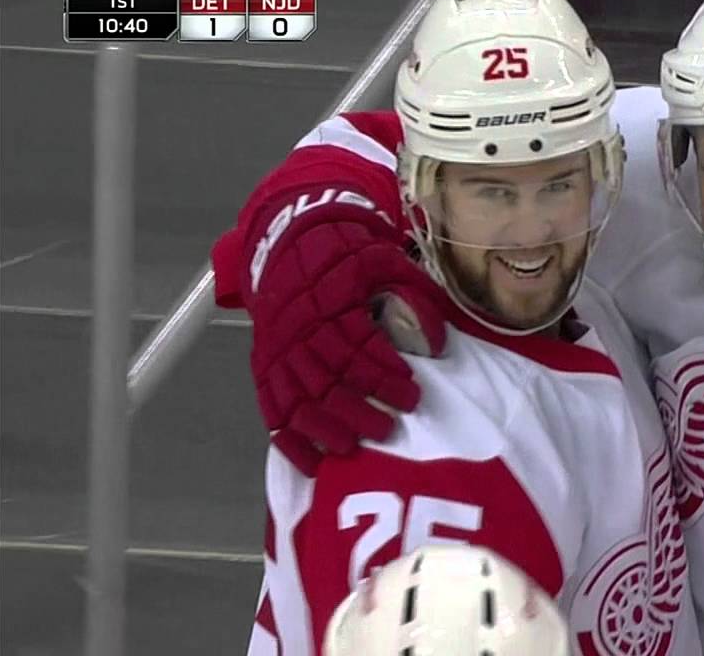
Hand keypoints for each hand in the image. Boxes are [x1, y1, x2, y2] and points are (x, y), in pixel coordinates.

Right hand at [244, 188, 446, 473]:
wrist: (292, 241)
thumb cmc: (347, 255)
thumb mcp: (386, 261)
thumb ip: (415, 295)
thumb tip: (438, 343)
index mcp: (331, 303)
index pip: (359, 346)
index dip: (385, 373)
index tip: (412, 393)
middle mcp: (300, 331)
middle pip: (328, 378)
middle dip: (360, 409)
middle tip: (389, 427)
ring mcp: (278, 353)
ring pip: (300, 399)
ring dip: (326, 427)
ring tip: (353, 447)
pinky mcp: (265, 368)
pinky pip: (273, 410)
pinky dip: (290, 440)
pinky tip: (312, 462)